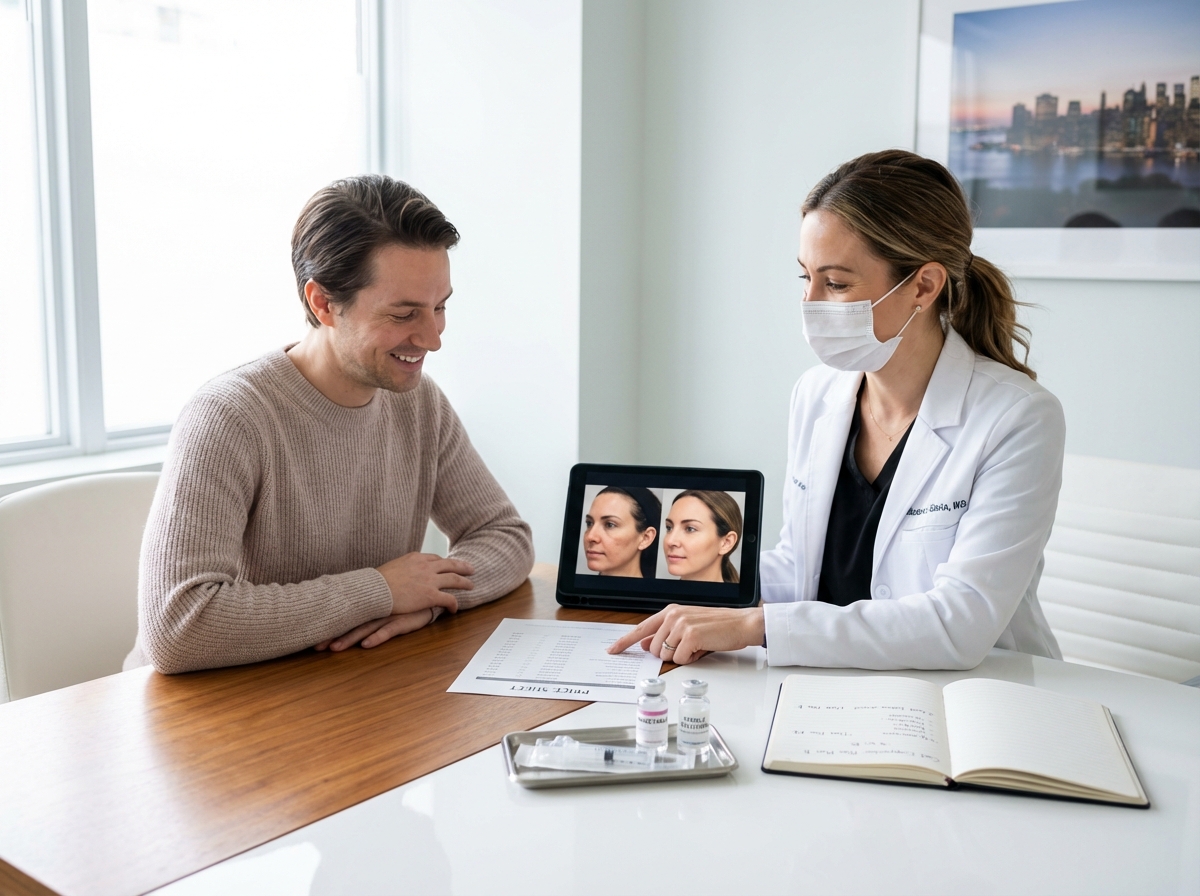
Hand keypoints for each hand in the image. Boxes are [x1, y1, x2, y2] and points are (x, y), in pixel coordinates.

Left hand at [316, 608, 436, 651]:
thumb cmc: (406, 598)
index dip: (329, 626)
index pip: (345, 617)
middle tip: (315, 647)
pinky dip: (377, 638)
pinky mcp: (402, 621)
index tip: (311, 635)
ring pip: (365, 629)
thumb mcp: (386, 601)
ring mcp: (388, 616)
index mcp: (369, 606)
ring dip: (350, 639)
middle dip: (333, 635)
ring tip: (335, 649)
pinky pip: (388, 631)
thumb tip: (350, 611)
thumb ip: (370, 605)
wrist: (430, 592)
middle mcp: (375, 610)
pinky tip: (366, 645)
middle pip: (350, 624)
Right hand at [376, 552, 473, 616]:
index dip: (444, 562)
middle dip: (462, 566)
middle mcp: (426, 566)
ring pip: (455, 580)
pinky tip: (455, 609)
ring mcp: (430, 580)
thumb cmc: (378, 582)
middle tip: (471, 569)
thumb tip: (401, 573)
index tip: (449, 564)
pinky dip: (454, 604)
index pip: (435, 558)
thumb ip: (402, 568)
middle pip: (450, 564)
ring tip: (471, 586)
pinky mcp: (431, 595)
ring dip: (465, 583)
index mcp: (416, 558)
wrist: (376, 590)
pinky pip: (449, 599)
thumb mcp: (393, 567)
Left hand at [607, 604, 764, 664]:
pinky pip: (680, 659)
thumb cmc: (717, 627)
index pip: (641, 628)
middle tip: (689, 646)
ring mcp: (681, 624)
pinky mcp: (691, 635)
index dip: (625, 641)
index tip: (613, 649)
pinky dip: (692, 658)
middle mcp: (673, 615)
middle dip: (670, 654)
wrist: (741, 623)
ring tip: (697, 645)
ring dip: (682, 656)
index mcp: (670, 611)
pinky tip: (703, 647)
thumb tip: (648, 646)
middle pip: (655, 649)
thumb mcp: (687, 627)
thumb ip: (665, 635)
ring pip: (666, 655)